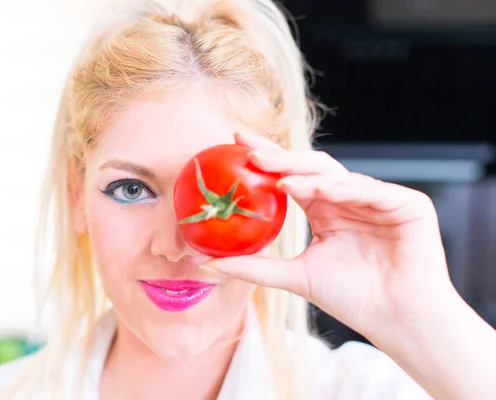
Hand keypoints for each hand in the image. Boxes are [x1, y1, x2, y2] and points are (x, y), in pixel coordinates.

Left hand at [204, 132, 459, 344]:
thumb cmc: (351, 297)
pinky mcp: (407, 204)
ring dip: (307, 174)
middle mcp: (348, 198)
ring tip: (278, 178)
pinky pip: (370, 190)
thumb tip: (207, 264)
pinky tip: (318, 191)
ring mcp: (378, 198)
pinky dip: (343, 189)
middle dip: (280, 156)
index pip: (292, 176)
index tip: (235, 144)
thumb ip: (254, 267)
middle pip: (311, 168)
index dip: (267, 160)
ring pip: (338, 175)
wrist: (396, 320)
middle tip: (249, 149)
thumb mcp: (295, 276)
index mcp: (325, 208)